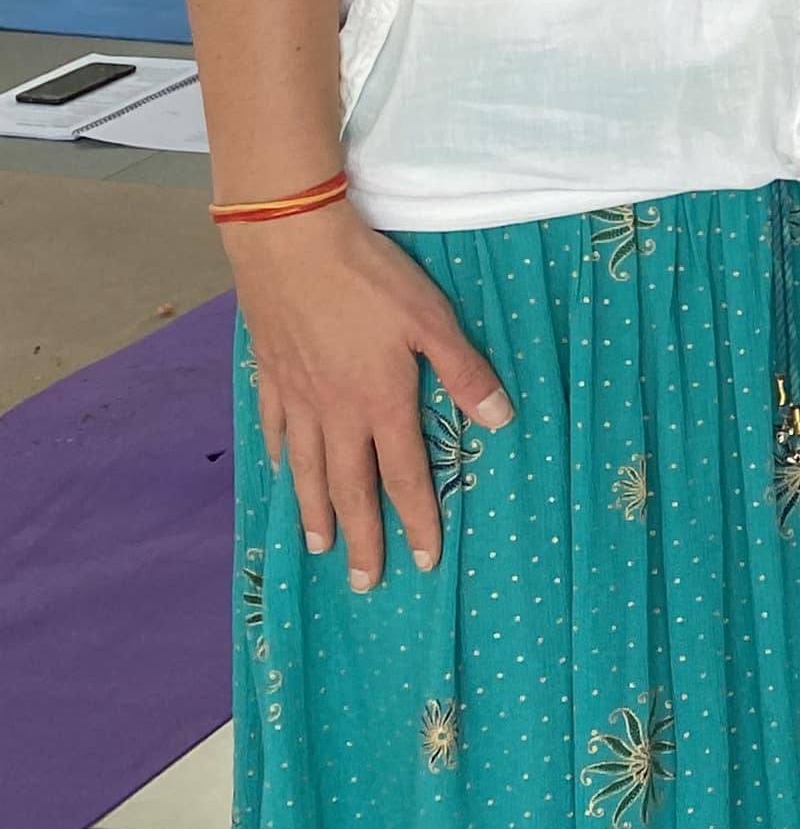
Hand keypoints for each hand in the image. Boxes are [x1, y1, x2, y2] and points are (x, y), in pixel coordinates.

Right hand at [223, 204, 510, 591]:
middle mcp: (336, 413)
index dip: (416, 521)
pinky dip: (278, 457)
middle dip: (362, 538)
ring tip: (320, 546)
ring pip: (304, 470)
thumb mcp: (432, 321)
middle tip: (365, 582)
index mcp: (382, 404)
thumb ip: (465, 373)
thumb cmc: (372, 279)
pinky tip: (280, 472)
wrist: (292, 245)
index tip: (424, 561)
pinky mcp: (270, 376)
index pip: (405, 477)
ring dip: (315, 512)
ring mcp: (296, 398)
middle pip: (349, 489)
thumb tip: (501, 423)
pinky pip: (274, 429)